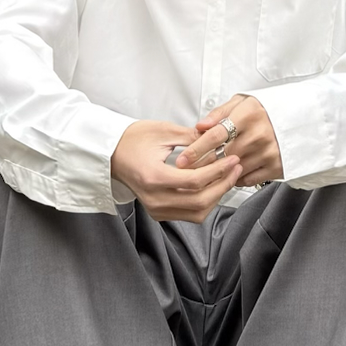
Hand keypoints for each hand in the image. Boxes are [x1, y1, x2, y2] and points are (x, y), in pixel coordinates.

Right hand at [111, 119, 241, 223]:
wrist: (110, 154)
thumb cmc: (131, 140)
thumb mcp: (163, 131)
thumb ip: (192, 138)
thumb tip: (218, 140)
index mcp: (153, 177)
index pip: (195, 181)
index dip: (218, 171)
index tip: (232, 159)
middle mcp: (154, 198)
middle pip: (199, 201)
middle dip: (223, 185)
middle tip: (235, 168)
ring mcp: (155, 208)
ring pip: (197, 212)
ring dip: (216, 196)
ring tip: (227, 177)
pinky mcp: (158, 212)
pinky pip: (188, 214)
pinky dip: (204, 202)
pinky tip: (212, 186)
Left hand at [178, 94, 282, 187]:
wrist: (300, 118)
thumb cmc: (266, 110)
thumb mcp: (242, 102)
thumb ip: (219, 113)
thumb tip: (200, 126)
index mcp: (249, 115)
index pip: (215, 136)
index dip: (196, 149)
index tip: (183, 160)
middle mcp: (259, 134)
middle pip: (222, 156)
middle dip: (202, 164)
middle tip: (190, 169)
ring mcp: (268, 152)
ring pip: (233, 169)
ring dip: (219, 172)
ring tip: (212, 169)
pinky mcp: (276, 166)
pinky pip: (248, 179)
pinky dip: (237, 178)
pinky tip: (234, 170)